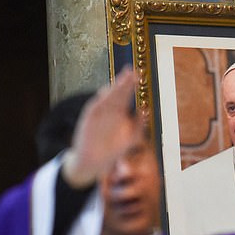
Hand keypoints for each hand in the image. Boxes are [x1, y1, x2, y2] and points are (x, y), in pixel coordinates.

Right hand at [61, 68, 143, 187]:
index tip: (138, 75)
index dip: (131, 85)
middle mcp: (109, 111)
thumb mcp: (131, 138)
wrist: (93, 163)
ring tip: (122, 80)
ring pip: (106, 99)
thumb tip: (145, 111)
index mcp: (119, 112)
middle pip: (117, 94)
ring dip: (113, 89)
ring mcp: (98, 114)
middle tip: (132, 72)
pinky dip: (99, 102)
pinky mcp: (88, 120)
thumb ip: (138, 125)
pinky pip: (94, 109)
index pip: (125, 95)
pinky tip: (105, 94)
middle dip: (124, 83)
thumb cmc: (112, 150)